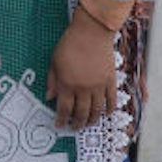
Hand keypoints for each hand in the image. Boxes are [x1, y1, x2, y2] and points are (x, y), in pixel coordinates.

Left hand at [47, 14, 116, 129]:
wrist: (91, 33)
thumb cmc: (69, 45)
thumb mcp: (54, 62)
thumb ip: (52, 82)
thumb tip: (49, 98)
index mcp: (67, 84)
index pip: (64, 109)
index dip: (61, 119)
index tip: (59, 125)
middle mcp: (83, 88)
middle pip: (81, 113)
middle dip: (77, 123)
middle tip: (74, 128)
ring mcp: (99, 86)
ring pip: (97, 110)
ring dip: (92, 120)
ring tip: (88, 124)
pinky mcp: (110, 81)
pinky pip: (111, 100)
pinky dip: (109, 109)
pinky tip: (106, 114)